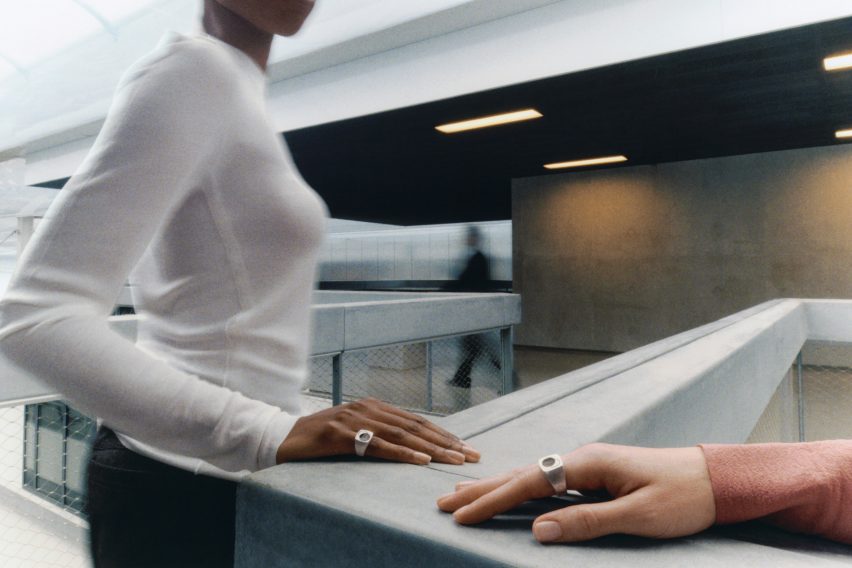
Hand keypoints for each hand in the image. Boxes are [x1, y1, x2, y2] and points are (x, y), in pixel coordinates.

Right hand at [277, 397, 479, 464]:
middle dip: (447, 441)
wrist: (281, 438)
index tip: (466, 447)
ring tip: (455, 459)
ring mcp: (354, 419)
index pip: (416, 421)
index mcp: (374, 406)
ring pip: (402, 435)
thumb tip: (411, 447)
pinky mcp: (341, 434)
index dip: (443, 434)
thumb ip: (378, 434)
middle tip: (472, 455)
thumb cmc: (319, 440)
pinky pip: (377, 445)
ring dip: (432, 448)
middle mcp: (368, 408)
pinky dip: (403, 454)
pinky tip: (421, 460)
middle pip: (416, 426)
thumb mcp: (353, 433)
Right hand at [437, 443, 714, 542]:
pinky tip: (511, 495)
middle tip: (443, 502)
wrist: (716, 480)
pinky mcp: (596, 475)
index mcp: (588, 463)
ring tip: (464, 496)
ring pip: (532, 477)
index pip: (529, 483)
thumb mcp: (637, 516)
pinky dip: (521, 490)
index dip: (492, 501)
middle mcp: (582, 459)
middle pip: (521, 474)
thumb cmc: (682, 498)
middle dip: (482, 490)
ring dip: (496, 488)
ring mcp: (588, 466)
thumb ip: (587, 522)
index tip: (461, 516)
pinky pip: (548, 483)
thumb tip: (538, 530)